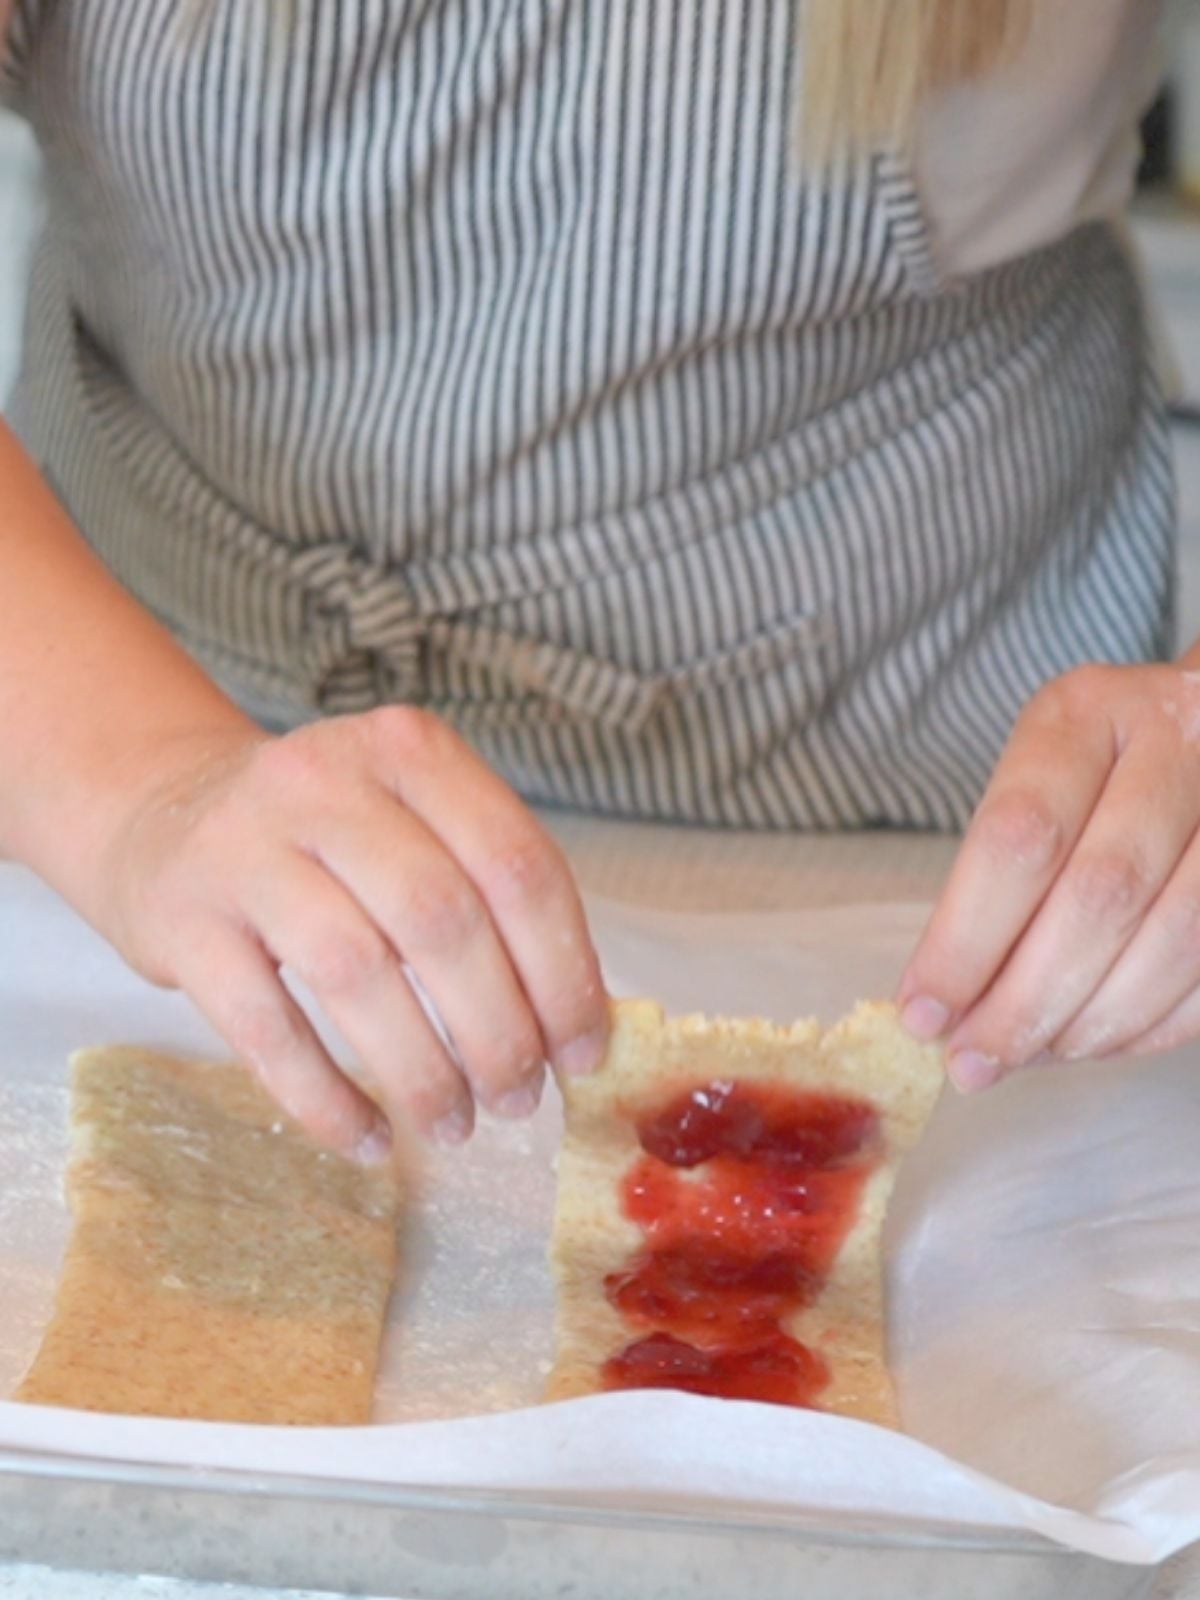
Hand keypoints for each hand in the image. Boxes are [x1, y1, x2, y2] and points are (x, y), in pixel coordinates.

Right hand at [92, 708, 607, 1159]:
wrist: (163, 816)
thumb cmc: (323, 838)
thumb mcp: (409, 819)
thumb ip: (488, 893)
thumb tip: (578, 1026)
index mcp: (408, 750)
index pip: (515, 865)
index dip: (563, 971)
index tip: (581, 1051)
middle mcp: (324, 781)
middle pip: (442, 921)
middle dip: (498, 1031)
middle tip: (520, 1099)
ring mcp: (243, 847)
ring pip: (357, 974)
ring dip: (421, 1071)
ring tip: (455, 1125)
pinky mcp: (184, 920)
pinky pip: (266, 1028)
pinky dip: (326, 1099)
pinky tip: (369, 1139)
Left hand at [898, 663, 1199, 1090]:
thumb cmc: (1097, 770)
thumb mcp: (1036, 783)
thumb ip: (994, 878)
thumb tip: (945, 1006)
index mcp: (1085, 715)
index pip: (1019, 837)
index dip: (966, 940)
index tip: (923, 1013)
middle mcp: (1175, 743)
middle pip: (1099, 895)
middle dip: (1026, 1000)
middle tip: (974, 1060)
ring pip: (1172, 940)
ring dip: (1090, 1024)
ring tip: (1028, 1056)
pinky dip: (1149, 1025)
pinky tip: (1095, 1042)